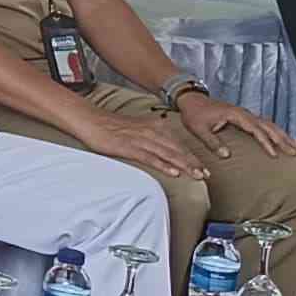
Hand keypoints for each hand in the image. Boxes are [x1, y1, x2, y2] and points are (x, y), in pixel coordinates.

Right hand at [83, 107, 210, 182]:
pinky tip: (173, 172)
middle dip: (193, 163)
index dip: (191, 156)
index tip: (203, 167)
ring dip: (184, 165)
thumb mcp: (135, 128)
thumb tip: (160, 148)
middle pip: (177, 149)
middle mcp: (151, 131)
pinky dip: (164, 165)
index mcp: (154, 126)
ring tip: (196, 176)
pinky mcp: (129, 147)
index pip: (177, 143)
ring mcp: (141, 139)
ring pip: (168, 154)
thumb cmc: (110, 126)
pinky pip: (150, 157)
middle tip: (206, 175)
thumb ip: (149, 136)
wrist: (90, 120)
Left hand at [179, 90, 295, 159]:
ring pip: (270, 125)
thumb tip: (226, 155)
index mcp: (236, 115)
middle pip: (269, 126)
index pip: (255, 130)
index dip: (265, 143)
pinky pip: (264, 124)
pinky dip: (276, 132)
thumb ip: (212, 142)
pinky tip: (283, 139)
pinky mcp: (244, 117)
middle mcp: (244, 113)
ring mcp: (246, 114)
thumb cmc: (194, 114)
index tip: (274, 154)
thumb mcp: (199, 129)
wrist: (190, 99)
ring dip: (284, 135)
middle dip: (283, 139)